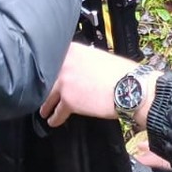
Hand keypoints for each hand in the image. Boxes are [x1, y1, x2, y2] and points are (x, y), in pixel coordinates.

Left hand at [40, 42, 155, 127]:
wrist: (130, 87)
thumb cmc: (120, 72)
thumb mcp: (96, 56)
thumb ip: (80, 60)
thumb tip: (75, 70)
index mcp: (72, 50)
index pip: (52, 59)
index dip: (47, 70)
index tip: (44, 77)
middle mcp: (64, 63)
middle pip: (47, 78)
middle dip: (44, 88)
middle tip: (41, 94)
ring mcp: (64, 82)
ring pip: (48, 96)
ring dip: (45, 105)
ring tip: (44, 111)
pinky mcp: (68, 101)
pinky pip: (56, 112)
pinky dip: (54, 118)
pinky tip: (53, 121)